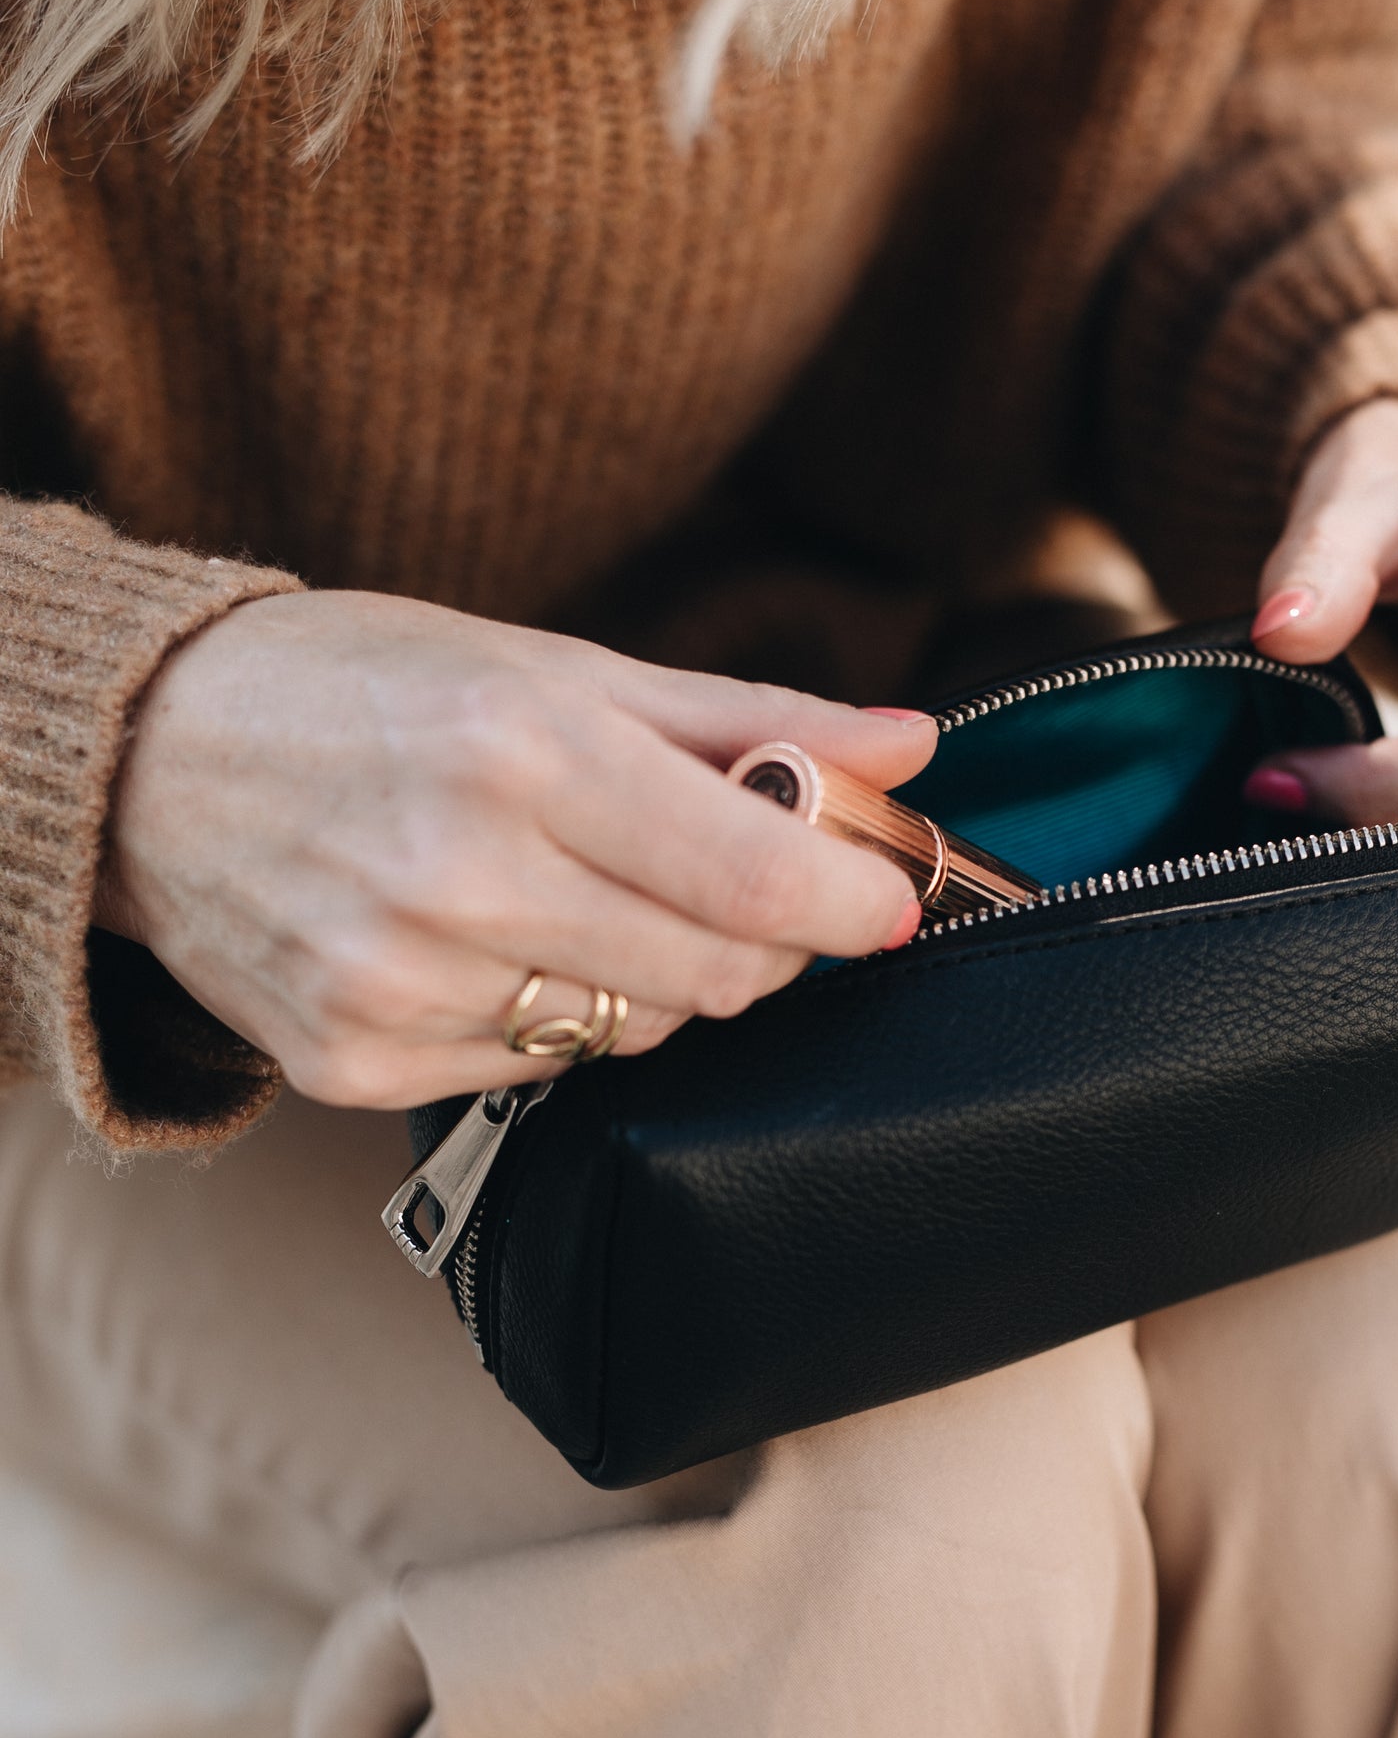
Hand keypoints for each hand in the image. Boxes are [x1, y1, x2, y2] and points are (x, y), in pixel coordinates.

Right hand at [96, 591, 935, 1110]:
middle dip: (761, 936)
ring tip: (585, 893)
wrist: (145, 759)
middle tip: (743, 884)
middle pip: (716, 974)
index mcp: (519, 749)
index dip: (852, 898)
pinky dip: (550, 1016)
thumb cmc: (361, 690)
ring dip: (655, 975)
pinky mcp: (355, 1061)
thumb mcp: (554, 667)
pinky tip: (491, 944)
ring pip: (633, 1033)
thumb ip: (745, 720)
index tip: (891, 898)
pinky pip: (534, 1069)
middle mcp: (457, 874)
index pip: (752, 873)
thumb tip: (910, 749)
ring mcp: (398, 981)